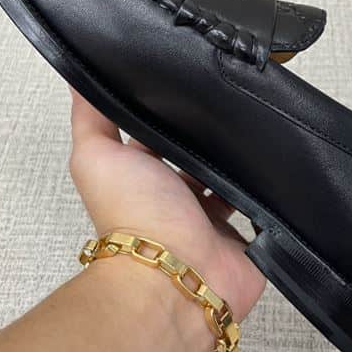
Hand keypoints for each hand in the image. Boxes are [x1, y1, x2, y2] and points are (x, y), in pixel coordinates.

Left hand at [69, 89, 265, 320]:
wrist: (176, 273)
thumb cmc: (135, 216)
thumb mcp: (97, 155)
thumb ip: (89, 118)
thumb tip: (76, 78)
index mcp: (146, 176)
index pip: (162, 136)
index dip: (174, 113)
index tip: (191, 83)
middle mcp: (177, 197)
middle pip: (200, 156)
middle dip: (214, 135)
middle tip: (235, 104)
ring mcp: (211, 218)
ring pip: (232, 180)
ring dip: (239, 162)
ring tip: (259, 130)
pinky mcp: (242, 236)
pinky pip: (259, 208)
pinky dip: (265, 192)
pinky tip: (275, 166)